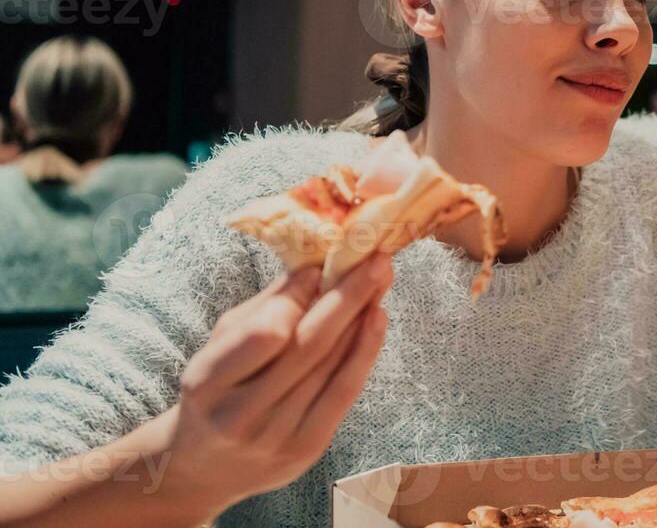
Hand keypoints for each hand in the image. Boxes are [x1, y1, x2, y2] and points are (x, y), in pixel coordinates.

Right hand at [158, 254, 392, 514]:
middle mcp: (240, 416)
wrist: (205, 467)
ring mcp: (275, 438)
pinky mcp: (306, 450)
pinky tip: (378, 318)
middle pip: (308, 347)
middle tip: (376, 259)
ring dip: (362, 317)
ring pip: (331, 366)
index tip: (320, 266)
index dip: (297, 298)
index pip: (265, 335)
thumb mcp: (219, 345)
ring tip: (381, 279)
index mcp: (206, 384)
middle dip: (348, 297)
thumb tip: (315, 266)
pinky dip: (366, 350)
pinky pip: (345, 391)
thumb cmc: (215, 390)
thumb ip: (265, 307)